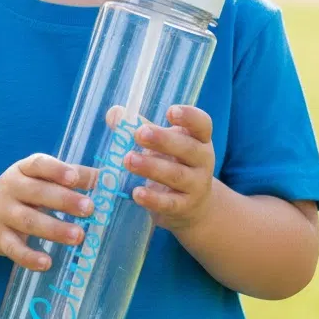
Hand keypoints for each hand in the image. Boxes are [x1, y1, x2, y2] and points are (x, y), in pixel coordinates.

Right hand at [0, 154, 97, 270]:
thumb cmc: (24, 192)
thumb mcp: (42, 178)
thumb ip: (73, 176)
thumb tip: (108, 178)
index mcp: (24, 169)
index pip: (39, 164)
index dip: (56, 170)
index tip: (75, 178)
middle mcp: (12, 188)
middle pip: (37, 192)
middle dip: (64, 201)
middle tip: (89, 209)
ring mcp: (3, 213)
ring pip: (28, 220)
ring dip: (54, 229)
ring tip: (79, 237)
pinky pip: (13, 248)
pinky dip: (29, 257)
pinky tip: (47, 263)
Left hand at [123, 105, 214, 236]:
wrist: (192, 205)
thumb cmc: (173, 163)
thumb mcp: (161, 144)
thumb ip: (140, 127)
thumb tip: (115, 113)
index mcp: (199, 139)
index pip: (202, 124)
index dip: (189, 117)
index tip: (170, 111)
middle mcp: (202, 160)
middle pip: (188, 148)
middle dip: (163, 140)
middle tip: (139, 133)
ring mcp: (196, 185)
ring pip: (176, 175)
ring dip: (152, 167)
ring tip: (128, 159)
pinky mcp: (184, 206)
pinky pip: (169, 203)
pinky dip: (153, 199)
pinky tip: (136, 193)